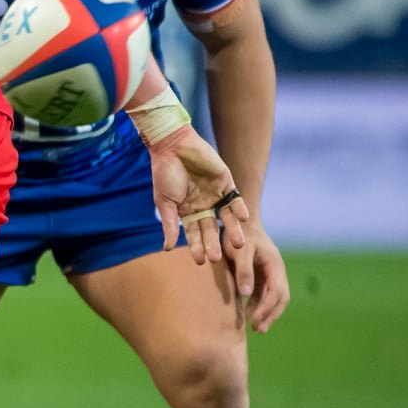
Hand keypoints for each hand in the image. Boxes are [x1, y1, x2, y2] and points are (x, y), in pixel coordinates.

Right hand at [147, 126, 250, 263]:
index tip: (200, 261)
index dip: (196, 247)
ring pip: (227, 218)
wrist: (173, 146)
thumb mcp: (164, 201)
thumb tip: (167, 248)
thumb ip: (169, 224)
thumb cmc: (164, 173)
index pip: (193, 234)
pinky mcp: (226, 183)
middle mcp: (203, 206)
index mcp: (187, 212)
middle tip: (217, 258)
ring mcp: (215, 195)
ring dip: (232, 231)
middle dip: (214, 243)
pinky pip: (235, 199)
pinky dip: (239, 209)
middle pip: (211, 229)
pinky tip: (243, 218)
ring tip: (238, 244)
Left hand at [224, 220, 289, 333]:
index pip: (277, 292)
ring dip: (266, 313)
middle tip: (259, 329)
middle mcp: (276, 271)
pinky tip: (249, 315)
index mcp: (275, 265)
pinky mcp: (260, 275)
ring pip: (273, 298)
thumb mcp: (240, 251)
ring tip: (256, 328)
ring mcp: (269, 273)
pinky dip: (258, 305)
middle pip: (280, 298)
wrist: (239, 222)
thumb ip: (244, 271)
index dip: (267, 307)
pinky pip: (263, 294)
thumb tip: (245, 295)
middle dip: (271, 315)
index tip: (256, 319)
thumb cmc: (238, 235)